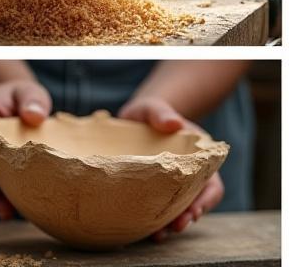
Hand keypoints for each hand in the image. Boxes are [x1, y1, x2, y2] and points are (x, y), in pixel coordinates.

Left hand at [119, 97, 223, 241]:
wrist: (134, 118)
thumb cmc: (149, 113)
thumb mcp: (154, 108)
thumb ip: (162, 113)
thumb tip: (174, 122)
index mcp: (197, 158)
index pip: (210, 184)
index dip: (205, 199)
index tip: (194, 211)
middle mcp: (188, 175)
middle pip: (195, 202)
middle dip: (188, 217)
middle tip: (176, 227)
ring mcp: (169, 184)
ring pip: (176, 209)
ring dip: (169, 223)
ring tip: (158, 235)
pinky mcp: (151, 189)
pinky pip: (156, 208)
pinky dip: (152, 219)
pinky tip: (142, 228)